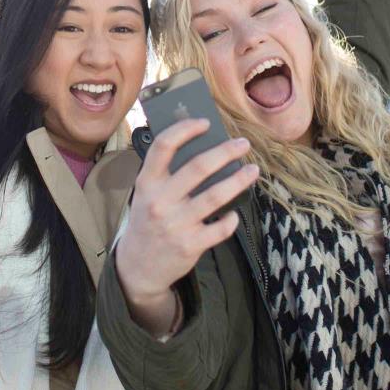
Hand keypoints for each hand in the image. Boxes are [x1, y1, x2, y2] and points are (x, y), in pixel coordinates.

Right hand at [112, 119, 257, 335]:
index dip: (185, 129)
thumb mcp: (146, 194)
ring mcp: (176, 223)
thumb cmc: (147, 220)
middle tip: (243, 144)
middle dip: (226, 152)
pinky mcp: (191, 244)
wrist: (137, 267)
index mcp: (147, 182)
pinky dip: (231, 219)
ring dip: (239, 180)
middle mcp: (161, 201)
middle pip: (199, 167)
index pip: (163, 146)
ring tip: (252, 171)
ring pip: (216, 195)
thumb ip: (166, 174)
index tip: (205, 122)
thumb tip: (204, 147)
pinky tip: (234, 213)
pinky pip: (221, 227)